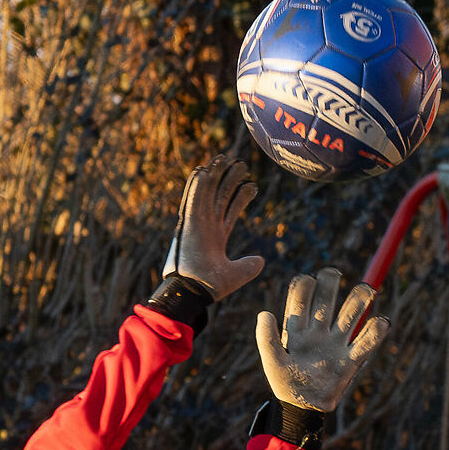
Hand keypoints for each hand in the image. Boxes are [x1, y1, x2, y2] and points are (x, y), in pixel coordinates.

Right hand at [170, 156, 264, 299]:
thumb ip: (249, 266)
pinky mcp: (188, 225)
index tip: (251, 184)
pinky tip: (203, 170)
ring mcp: (196, 224)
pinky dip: (196, 186)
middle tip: (240, 164)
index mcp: (215, 237)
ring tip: (222, 158)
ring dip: (213, 176)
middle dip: (229, 180)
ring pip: (206, 194)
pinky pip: (193, 200)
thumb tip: (260, 260)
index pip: (229, 210)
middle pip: (219, 197)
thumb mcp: (237, 274)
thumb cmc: (210, 286)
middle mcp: (205, 227)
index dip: (240, 197)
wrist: (195, 292)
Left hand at [256, 268, 389, 412]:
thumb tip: (265, 313)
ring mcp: (336, 342)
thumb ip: (266, 338)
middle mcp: (319, 330)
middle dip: (331, 282)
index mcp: (297, 328)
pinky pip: (367, 341)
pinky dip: (377, 330)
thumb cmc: (284, 384)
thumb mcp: (272, 362)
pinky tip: (380, 321)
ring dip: (360, 298)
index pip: (301, 298)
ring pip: (351, 313)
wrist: (302, 409)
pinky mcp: (351, 359)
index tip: (307, 280)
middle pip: (327, 297)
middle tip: (333, 274)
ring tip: (366, 290)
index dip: (304, 285)